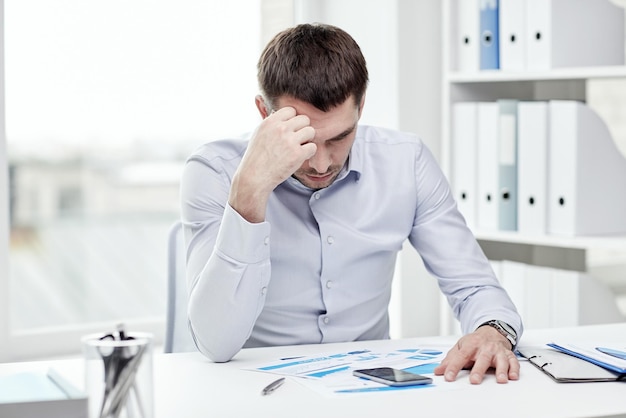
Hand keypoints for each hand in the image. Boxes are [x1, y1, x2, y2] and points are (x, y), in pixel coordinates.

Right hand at [229, 106, 315, 221]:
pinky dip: (308, 152)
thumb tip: (284, 114)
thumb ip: (272, 123)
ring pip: (311, 131)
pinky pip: (313, 147)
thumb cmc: (256, 157)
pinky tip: (300, 157)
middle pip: (304, 119)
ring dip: (307, 140)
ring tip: (298, 148)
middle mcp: (280, 129)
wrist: (254, 177)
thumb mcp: (259, 133)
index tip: (290, 130)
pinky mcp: (297, 154)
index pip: (291, 110)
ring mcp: (290, 141)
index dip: (293, 120)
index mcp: (271, 122)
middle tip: (296, 140)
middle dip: (302, 129)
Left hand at [433, 326, 519, 383]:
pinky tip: (513, 376)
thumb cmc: (475, 342)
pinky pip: (513, 362)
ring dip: (501, 370)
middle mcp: (485, 348)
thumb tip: (438, 371)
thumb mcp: (460, 347)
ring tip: (500, 379)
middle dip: (478, 370)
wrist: (491, 332)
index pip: (460, 356)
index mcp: (471, 345)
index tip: (448, 376)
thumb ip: (450, 359)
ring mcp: (498, 352)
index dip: (453, 367)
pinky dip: (514, 369)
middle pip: (482, 359)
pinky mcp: (508, 355)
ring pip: (501, 360)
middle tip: (474, 380)